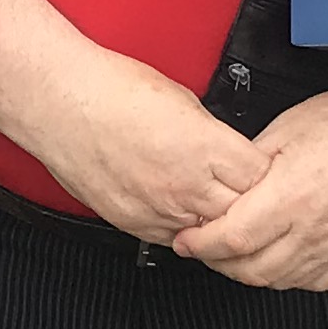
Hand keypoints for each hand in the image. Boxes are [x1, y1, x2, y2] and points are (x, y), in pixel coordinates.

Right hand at [27, 48, 264, 243]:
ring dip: (216, 219)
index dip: (267, 172)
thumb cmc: (112, 90)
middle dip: (249, 202)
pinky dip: (183, 227)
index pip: (262, 177)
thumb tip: (228, 150)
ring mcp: (159, 210)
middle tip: (245, 189)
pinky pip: (174, 239)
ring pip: (210, 234)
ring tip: (212, 200)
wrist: (60, 102)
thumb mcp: (184, 99)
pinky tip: (179, 206)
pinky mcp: (134, 223)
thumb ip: (213, 135)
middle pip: (243, 212)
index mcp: (204, 148)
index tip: (264, 166)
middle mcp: (185, 186)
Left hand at [172, 76, 327, 291]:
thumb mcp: (284, 129)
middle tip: (204, 246)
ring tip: (235, 253)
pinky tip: (276, 260)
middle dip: (217, 261)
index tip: (186, 239)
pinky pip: (311, 282)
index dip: (201, 244)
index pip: (231, 238)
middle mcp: (313, 229)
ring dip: (248, 272)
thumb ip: (247, 164)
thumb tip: (219, 184)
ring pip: (278, 281)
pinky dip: (285, 277)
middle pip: (250, 268)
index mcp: (290, 197)